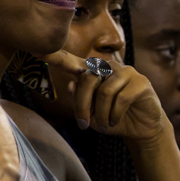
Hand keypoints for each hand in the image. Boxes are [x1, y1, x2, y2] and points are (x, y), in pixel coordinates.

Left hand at [37, 50, 165, 142]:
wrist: (141, 129)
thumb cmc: (113, 119)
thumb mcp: (92, 114)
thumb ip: (81, 99)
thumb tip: (71, 84)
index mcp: (95, 73)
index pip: (74, 63)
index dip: (57, 57)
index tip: (38, 51)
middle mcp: (110, 67)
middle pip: (88, 80)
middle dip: (82, 105)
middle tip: (84, 125)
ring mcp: (127, 72)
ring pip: (105, 91)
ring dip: (101, 113)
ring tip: (105, 124)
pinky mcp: (141, 82)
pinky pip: (122, 98)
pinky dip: (115, 115)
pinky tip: (115, 121)